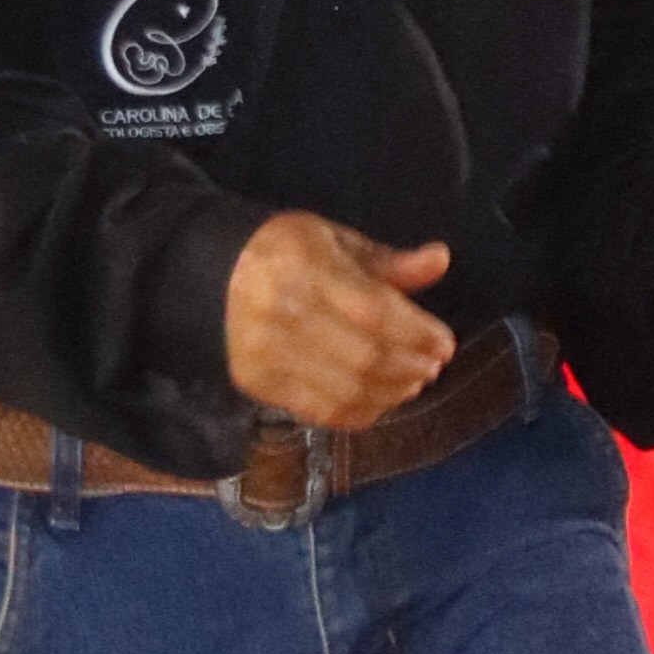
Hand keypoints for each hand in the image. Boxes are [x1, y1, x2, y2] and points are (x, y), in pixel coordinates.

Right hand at [226, 213, 457, 429]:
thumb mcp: (334, 241)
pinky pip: (319, 410)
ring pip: (345, 389)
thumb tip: (441, 260)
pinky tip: (380, 401)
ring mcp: (269, 356)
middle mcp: (284, 315)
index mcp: (306, 269)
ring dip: (390, 393)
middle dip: (408, 366)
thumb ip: (387, 261)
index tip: (444, 342)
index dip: (416, 333)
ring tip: (412, 382)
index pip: (372, 311)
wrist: (209, 276)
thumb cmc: (283, 252)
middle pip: (363, 356)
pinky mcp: (259, 385)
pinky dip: (359, 412)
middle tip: (432, 365)